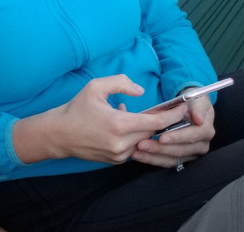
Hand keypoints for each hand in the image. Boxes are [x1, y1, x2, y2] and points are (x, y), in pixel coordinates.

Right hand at [13, 75, 188, 164]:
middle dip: (162, 120)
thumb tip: (140, 90)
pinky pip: (134, 147)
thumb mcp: (95, 87)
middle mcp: (122, 143)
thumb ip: (121, 83)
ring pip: (145, 140)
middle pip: (154, 132)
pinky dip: (135, 136)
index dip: (174, 114)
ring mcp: (119, 155)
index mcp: (120, 124)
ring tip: (136, 114)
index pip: (157, 122)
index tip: (184, 107)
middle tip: (169, 108)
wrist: (58, 134)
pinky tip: (124, 124)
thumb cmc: (76, 109)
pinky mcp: (116, 161)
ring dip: (145, 128)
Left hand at [131, 95, 215, 167]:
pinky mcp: (182, 159)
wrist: (189, 109)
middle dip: (160, 148)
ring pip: (173, 158)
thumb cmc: (191, 103)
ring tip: (137, 151)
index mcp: (205, 131)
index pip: (191, 136)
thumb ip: (197, 107)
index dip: (177, 137)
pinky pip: (167, 162)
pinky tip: (139, 156)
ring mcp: (192, 154)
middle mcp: (201, 145)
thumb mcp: (195, 99)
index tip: (162, 137)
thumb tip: (199, 119)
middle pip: (180, 150)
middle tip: (142, 144)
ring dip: (154, 156)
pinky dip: (153, 160)